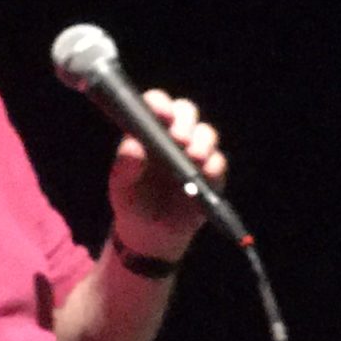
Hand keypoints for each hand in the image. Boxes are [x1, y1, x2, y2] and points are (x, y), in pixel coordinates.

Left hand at [108, 89, 226, 258]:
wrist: (151, 236)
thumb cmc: (132, 203)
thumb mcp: (121, 186)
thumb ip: (125, 166)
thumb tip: (134, 146)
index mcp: (148, 132)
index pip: (156, 105)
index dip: (160, 104)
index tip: (162, 114)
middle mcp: (173, 136)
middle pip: (186, 111)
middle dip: (185, 121)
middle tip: (178, 138)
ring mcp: (194, 153)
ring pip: (206, 133)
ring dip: (202, 142)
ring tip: (193, 157)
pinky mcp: (211, 174)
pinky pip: (218, 162)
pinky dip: (213, 166)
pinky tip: (204, 173)